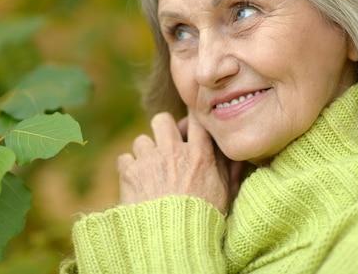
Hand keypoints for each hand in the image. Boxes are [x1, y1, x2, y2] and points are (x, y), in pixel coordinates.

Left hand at [117, 111, 238, 213]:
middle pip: (162, 120)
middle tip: (165, 145)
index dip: (190, 118)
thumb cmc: (203, 218)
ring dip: (145, 152)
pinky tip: (137, 181)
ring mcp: (149, 160)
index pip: (195, 120)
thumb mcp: (225, 193)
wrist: (174, 240)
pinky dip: (129, 168)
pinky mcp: (129, 173)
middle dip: (163, 130)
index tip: (188, 126)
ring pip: (141, 139)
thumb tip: (233, 153)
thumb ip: (227, 168)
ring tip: (150, 170)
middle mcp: (172, 152)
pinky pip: (124, 158)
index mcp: (199, 154)